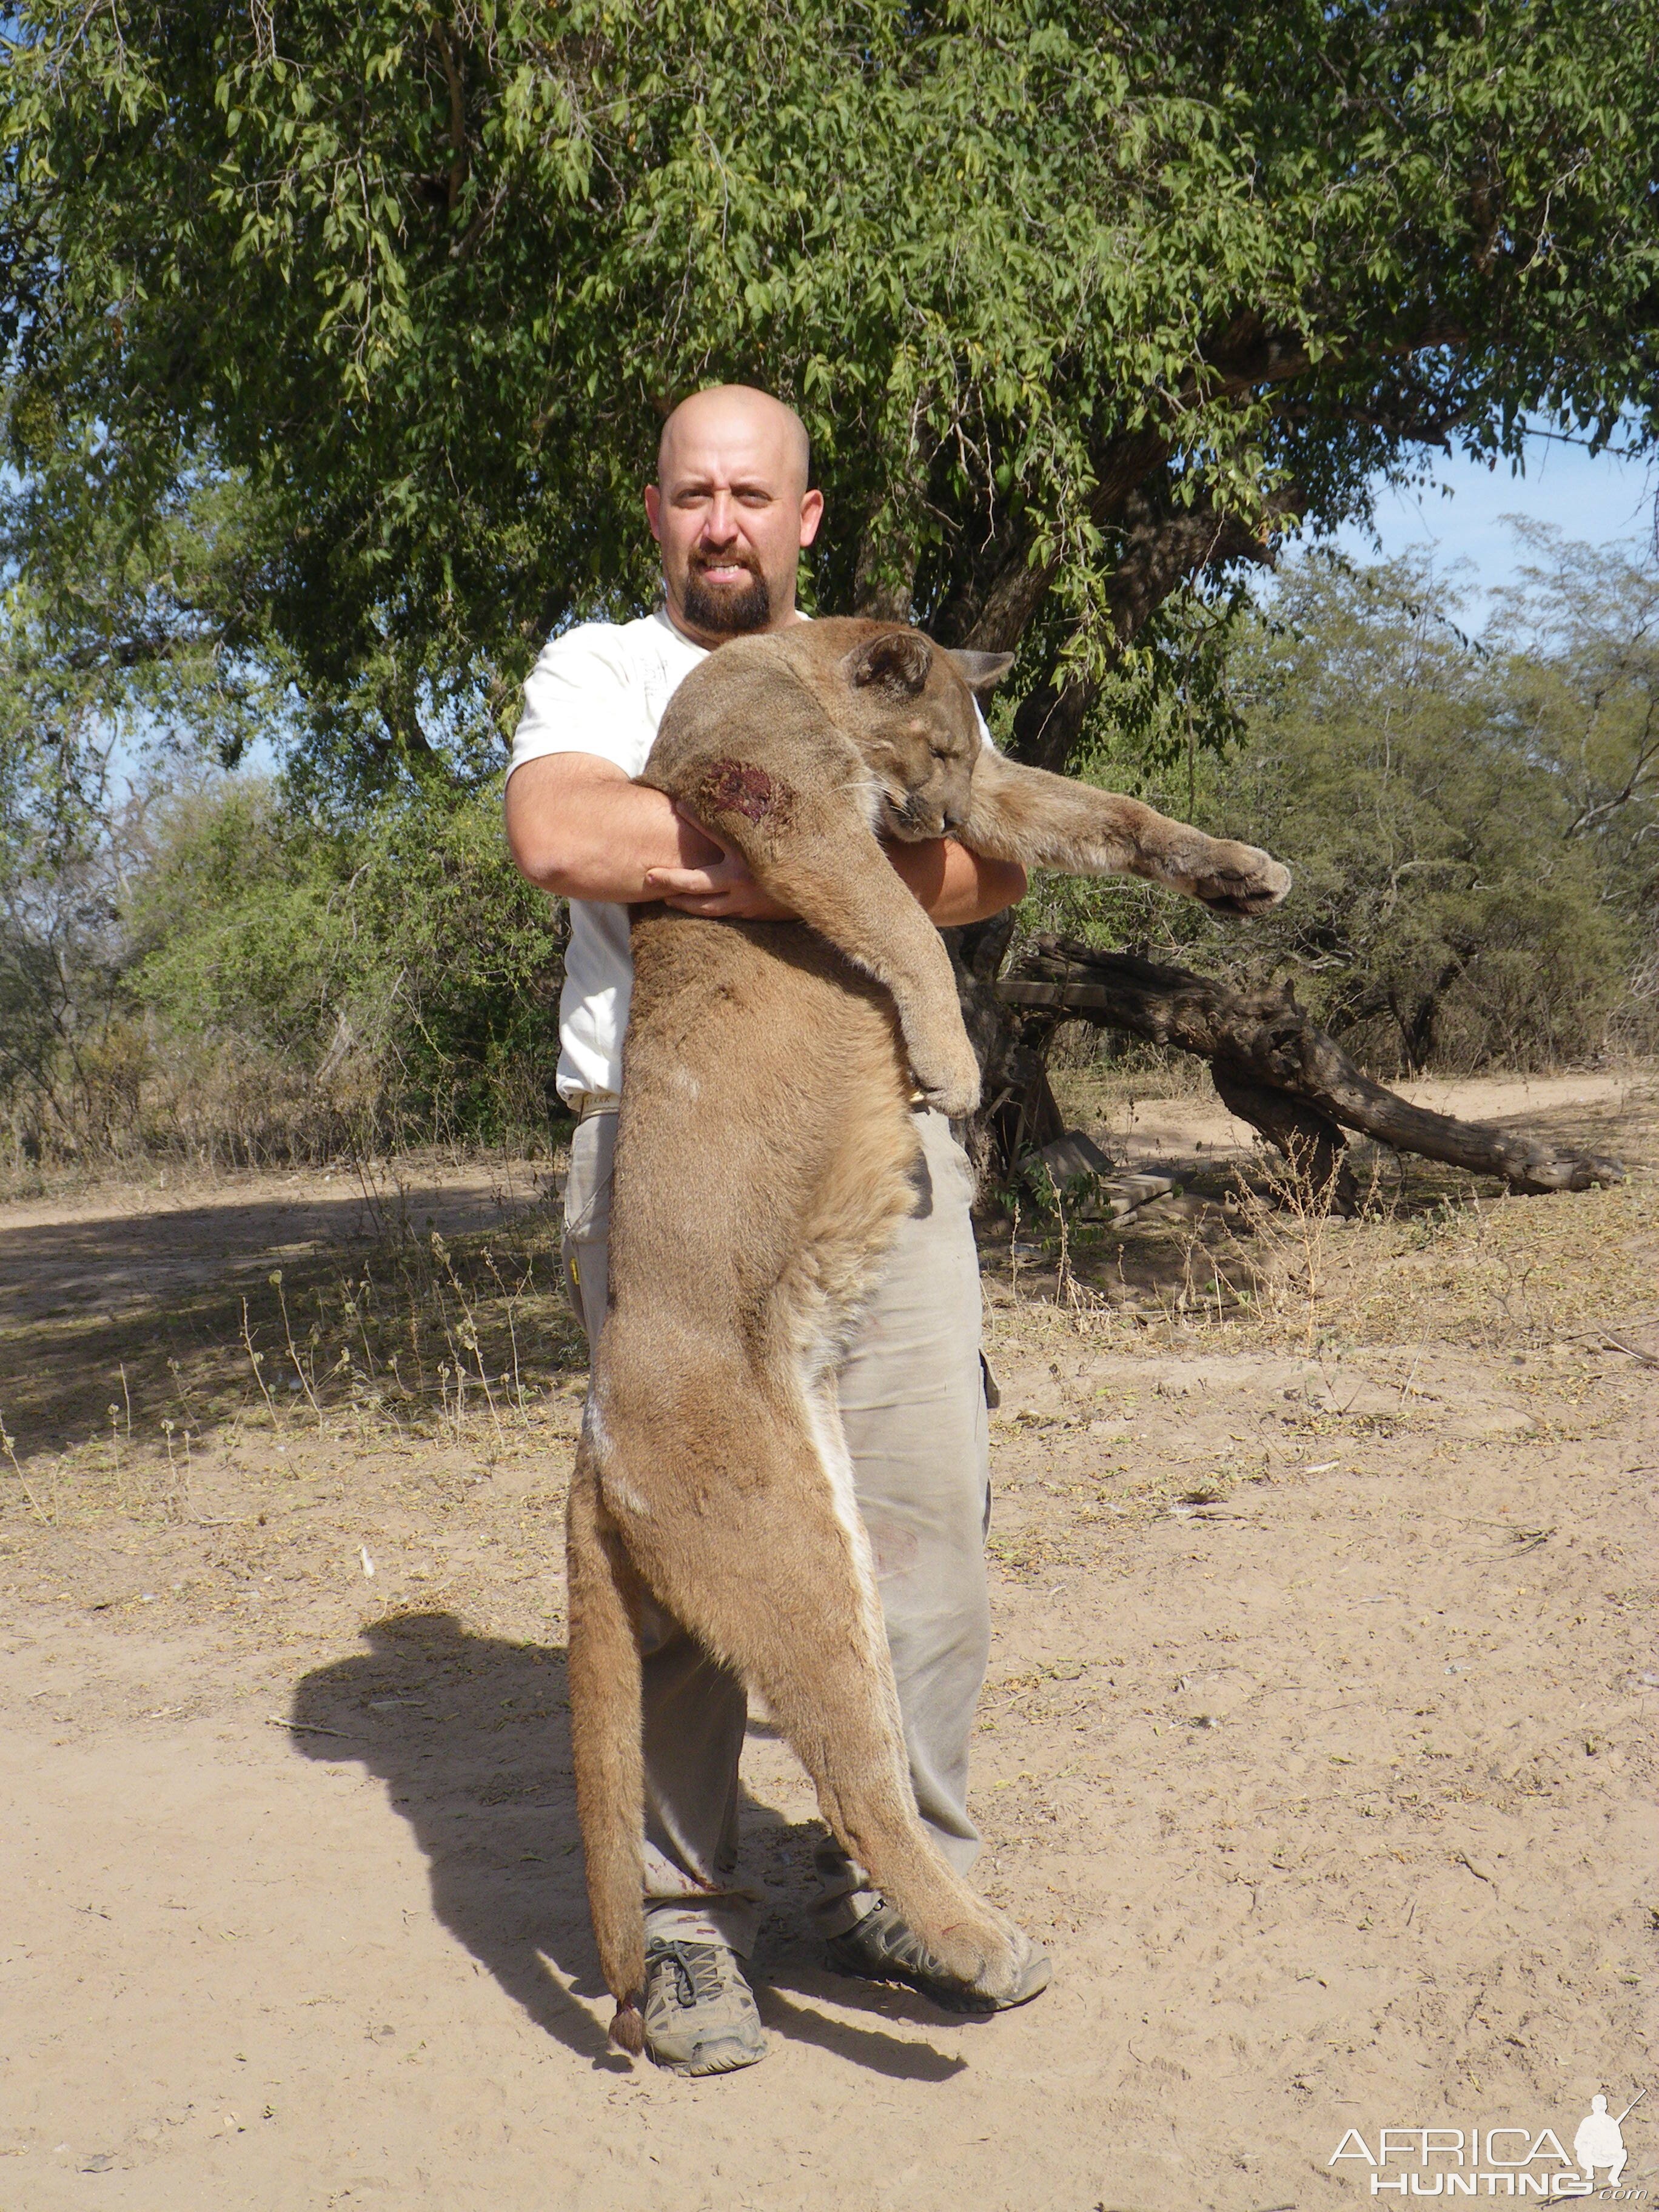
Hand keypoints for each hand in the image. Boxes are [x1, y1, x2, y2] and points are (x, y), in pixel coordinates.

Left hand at [643, 805, 795, 919]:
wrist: (823, 890)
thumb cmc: (802, 858)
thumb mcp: (780, 836)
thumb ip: (759, 823)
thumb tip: (741, 800)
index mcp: (750, 855)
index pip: (716, 833)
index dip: (696, 819)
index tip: (679, 805)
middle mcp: (743, 879)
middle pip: (696, 883)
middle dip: (670, 879)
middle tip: (648, 875)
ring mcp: (745, 901)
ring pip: (703, 906)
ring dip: (681, 900)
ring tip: (664, 894)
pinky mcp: (750, 914)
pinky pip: (719, 914)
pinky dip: (701, 909)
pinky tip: (691, 904)